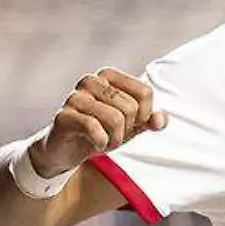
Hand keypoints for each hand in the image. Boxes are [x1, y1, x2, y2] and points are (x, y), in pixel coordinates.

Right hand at [31, 68, 167, 176]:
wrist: (66, 150)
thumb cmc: (101, 131)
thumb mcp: (131, 125)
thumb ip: (150, 120)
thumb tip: (161, 120)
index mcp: (108, 75)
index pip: (145, 92)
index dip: (145, 115)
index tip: (132, 124)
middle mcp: (91, 80)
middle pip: (131, 107)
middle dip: (128, 129)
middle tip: (114, 135)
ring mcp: (75, 97)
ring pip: (116, 118)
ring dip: (116, 138)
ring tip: (106, 141)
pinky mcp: (63, 116)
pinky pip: (94, 127)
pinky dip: (102, 142)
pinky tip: (97, 144)